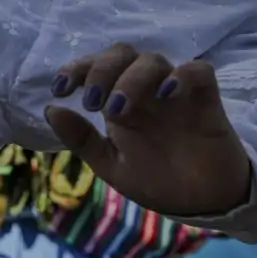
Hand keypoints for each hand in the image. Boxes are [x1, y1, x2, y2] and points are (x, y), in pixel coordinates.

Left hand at [46, 44, 254, 218]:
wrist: (201, 204)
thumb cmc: (157, 180)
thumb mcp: (112, 164)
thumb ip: (82, 139)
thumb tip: (49, 110)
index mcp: (121, 100)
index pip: (96, 67)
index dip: (76, 68)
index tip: (60, 88)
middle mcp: (146, 91)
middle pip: (122, 54)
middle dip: (101, 70)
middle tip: (92, 102)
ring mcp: (176, 93)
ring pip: (153, 60)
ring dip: (131, 78)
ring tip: (119, 110)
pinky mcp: (206, 100)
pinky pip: (199, 72)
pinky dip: (182, 75)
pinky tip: (166, 94)